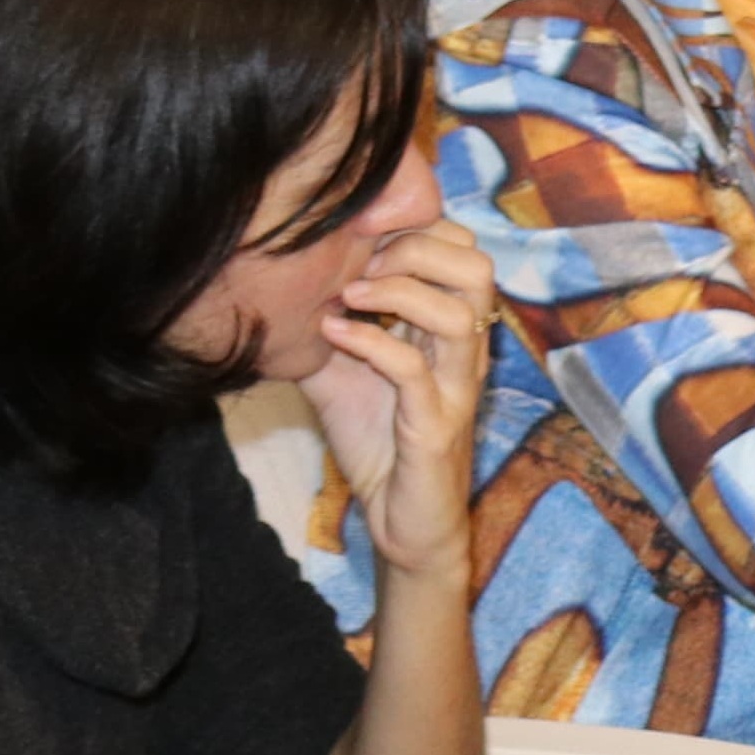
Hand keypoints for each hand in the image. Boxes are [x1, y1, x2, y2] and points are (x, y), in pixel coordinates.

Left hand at [307, 220, 494, 588]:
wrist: (403, 522)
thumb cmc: (379, 444)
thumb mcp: (341, 374)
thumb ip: (325, 331)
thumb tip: (277, 289)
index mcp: (452, 331)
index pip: (466, 253)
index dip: (422, 231)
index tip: (364, 241)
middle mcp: (466, 352)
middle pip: (477, 269)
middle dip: (416, 249)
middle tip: (362, 261)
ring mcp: (455, 388)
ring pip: (457, 315)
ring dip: (398, 292)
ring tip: (350, 293)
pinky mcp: (434, 426)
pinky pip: (413, 371)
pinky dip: (369, 343)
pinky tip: (331, 336)